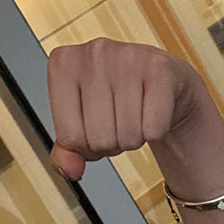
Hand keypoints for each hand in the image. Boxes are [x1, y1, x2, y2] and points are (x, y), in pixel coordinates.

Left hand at [47, 38, 210, 181]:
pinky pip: (153, 129)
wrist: (160, 81)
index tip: (93, 124)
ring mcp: (126, 56)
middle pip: (100, 139)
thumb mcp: (80, 126)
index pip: (71, 138)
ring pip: (128, 136)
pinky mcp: (159, 66)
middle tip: (118, 119)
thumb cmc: (114, 103)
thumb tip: (71, 171)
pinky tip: (152, 109)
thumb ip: (65, 154)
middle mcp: (93, 52)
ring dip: (134, 138)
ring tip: (135, 114)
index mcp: (62, 64)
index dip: (86, 145)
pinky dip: (156, 131)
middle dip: (111, 143)